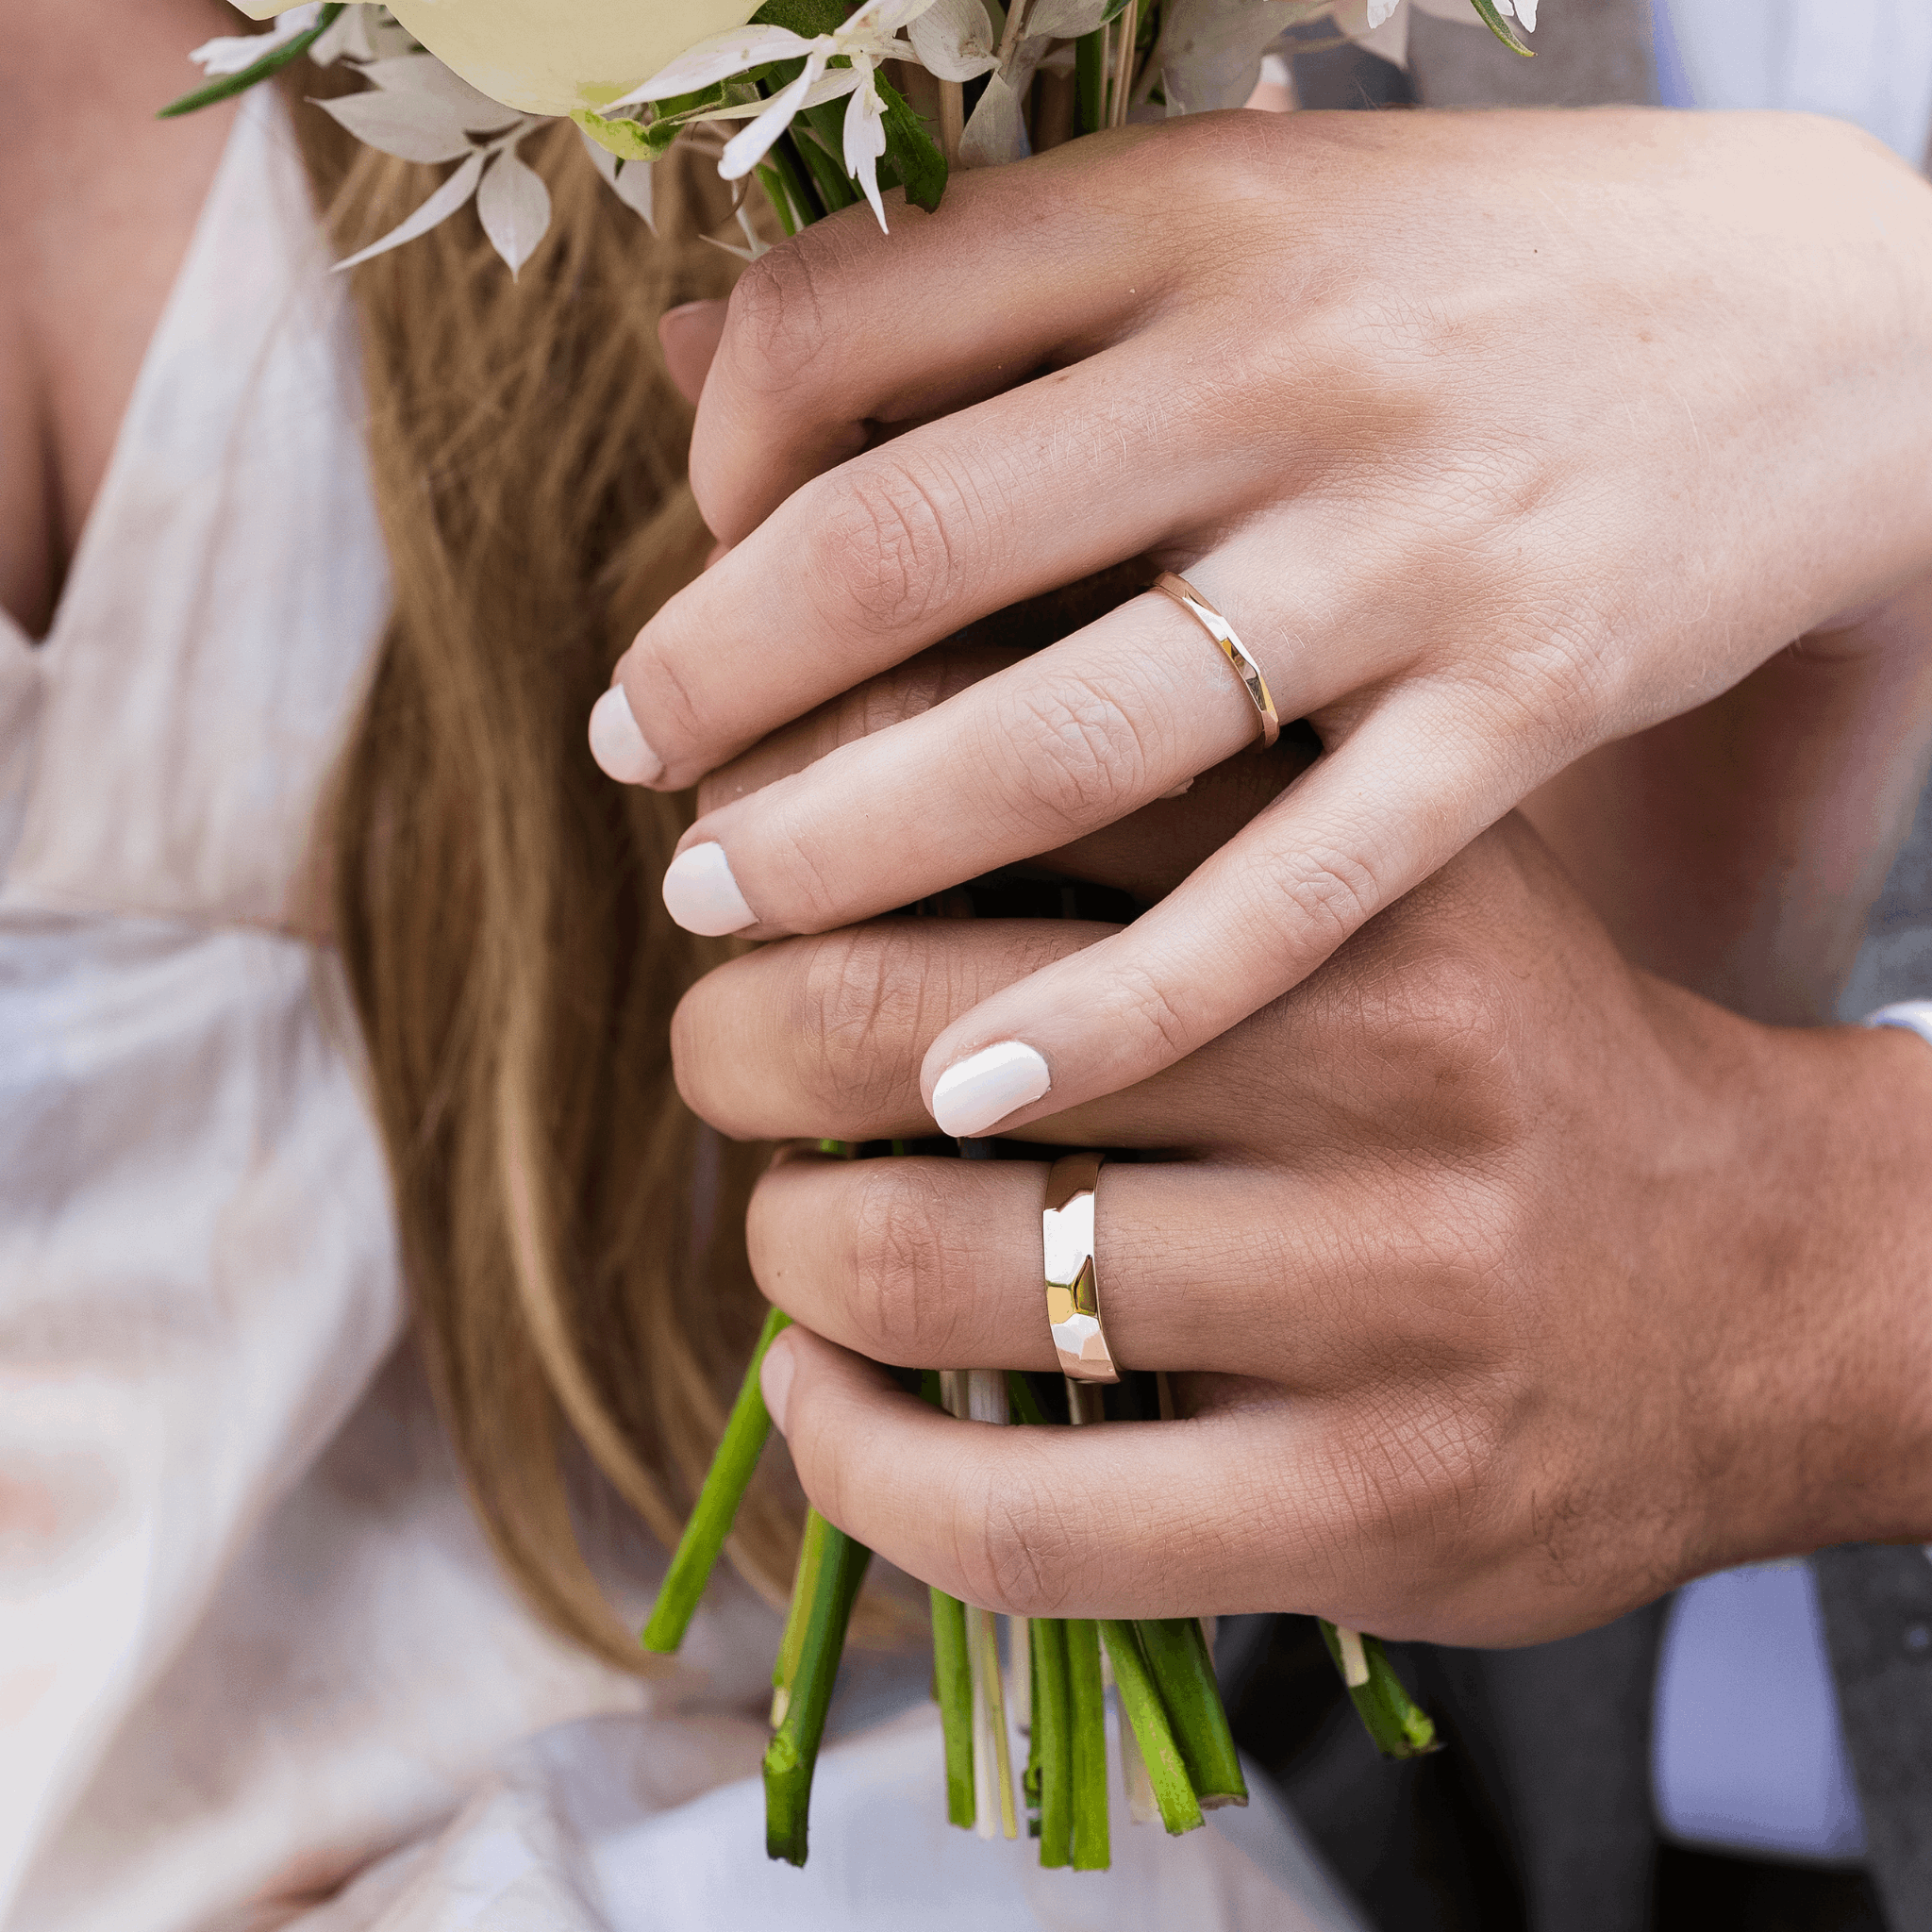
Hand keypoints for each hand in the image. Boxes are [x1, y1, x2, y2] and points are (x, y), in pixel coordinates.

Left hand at [602, 106, 1931, 1137]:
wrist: (1828, 321)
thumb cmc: (1485, 278)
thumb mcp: (1236, 208)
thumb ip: (982, 285)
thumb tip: (704, 347)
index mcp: (1185, 215)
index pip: (844, 335)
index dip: (712, 479)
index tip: (695, 586)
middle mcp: (1277, 368)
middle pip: (901, 547)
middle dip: (722, 687)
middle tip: (642, 775)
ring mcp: (1401, 549)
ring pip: (1058, 738)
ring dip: (851, 851)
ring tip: (728, 921)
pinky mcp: (1515, 713)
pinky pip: (1276, 895)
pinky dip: (1108, 1006)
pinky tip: (967, 1090)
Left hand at [671, 815, 1931, 1642]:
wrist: (1775, 1287)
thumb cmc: (1513, 1064)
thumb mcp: (1382, 874)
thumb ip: (1163, 819)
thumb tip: (832, 791)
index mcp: (1354, 866)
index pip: (983, 784)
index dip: (793, 823)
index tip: (737, 872)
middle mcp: (1381, 1060)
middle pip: (899, 1024)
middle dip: (740, 1042)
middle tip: (733, 1055)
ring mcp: (1382, 1302)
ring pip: (923, 1268)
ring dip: (788, 1253)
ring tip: (798, 1237)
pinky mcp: (1369, 1510)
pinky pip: (1012, 1520)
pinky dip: (849, 1463)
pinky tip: (819, 1406)